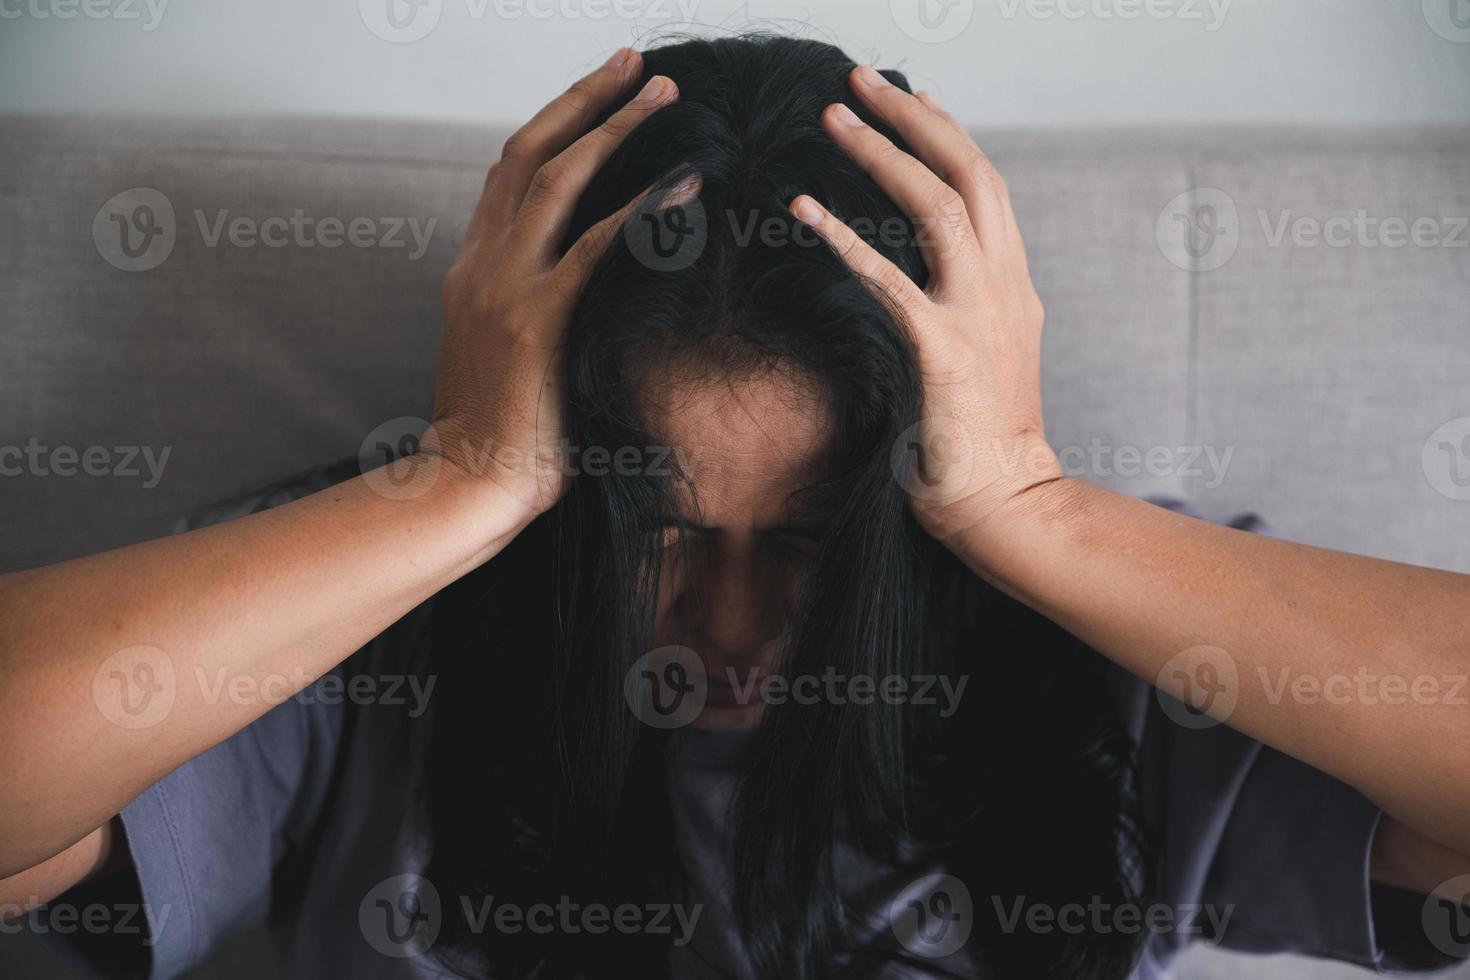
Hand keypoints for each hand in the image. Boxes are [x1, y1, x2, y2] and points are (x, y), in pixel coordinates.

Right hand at [431, 49, 677, 518]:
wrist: (467, 486)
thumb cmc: (499, 433)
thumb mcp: (502, 354)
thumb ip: (530, 308)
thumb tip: (583, 289)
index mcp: (470, 268)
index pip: (509, 172)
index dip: (557, 123)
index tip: (601, 93)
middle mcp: (479, 264)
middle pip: (529, 151)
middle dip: (585, 99)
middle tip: (636, 64)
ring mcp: (502, 289)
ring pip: (556, 180)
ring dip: (614, 129)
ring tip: (664, 95)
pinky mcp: (534, 323)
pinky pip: (592, 249)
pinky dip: (640, 210)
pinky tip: (683, 182)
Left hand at [788, 66, 1059, 539]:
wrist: (1008, 506)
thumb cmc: (983, 443)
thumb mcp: (991, 358)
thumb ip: (972, 310)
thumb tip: (937, 281)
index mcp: (1015, 286)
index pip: (986, 187)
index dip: (948, 136)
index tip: (914, 97)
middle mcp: (1004, 286)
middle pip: (968, 173)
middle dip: (913, 118)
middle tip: (860, 80)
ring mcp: (978, 315)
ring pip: (937, 207)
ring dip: (881, 154)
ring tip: (831, 116)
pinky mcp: (943, 351)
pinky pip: (889, 279)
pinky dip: (844, 237)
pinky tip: (803, 208)